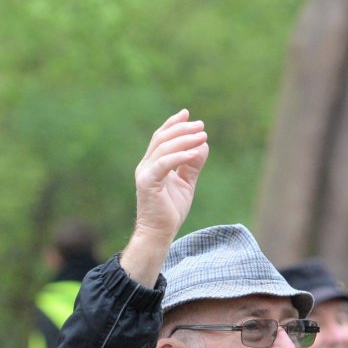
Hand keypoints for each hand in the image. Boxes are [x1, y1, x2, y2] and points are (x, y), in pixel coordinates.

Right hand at [133, 110, 205, 242]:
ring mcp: (145, 173)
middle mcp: (146, 165)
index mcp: (152, 164)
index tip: (187, 114)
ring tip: (202, 136)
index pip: (161, 138)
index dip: (173, 124)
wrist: (158, 233)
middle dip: (182, 129)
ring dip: (185, 139)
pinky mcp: (148, 183)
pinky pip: (164, 164)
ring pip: (164, 148)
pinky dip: (180, 156)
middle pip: (162, 139)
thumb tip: (202, 145)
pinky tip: (195, 153)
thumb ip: (192, 165)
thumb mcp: (186, 184)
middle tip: (201, 126)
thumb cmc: (170, 210)